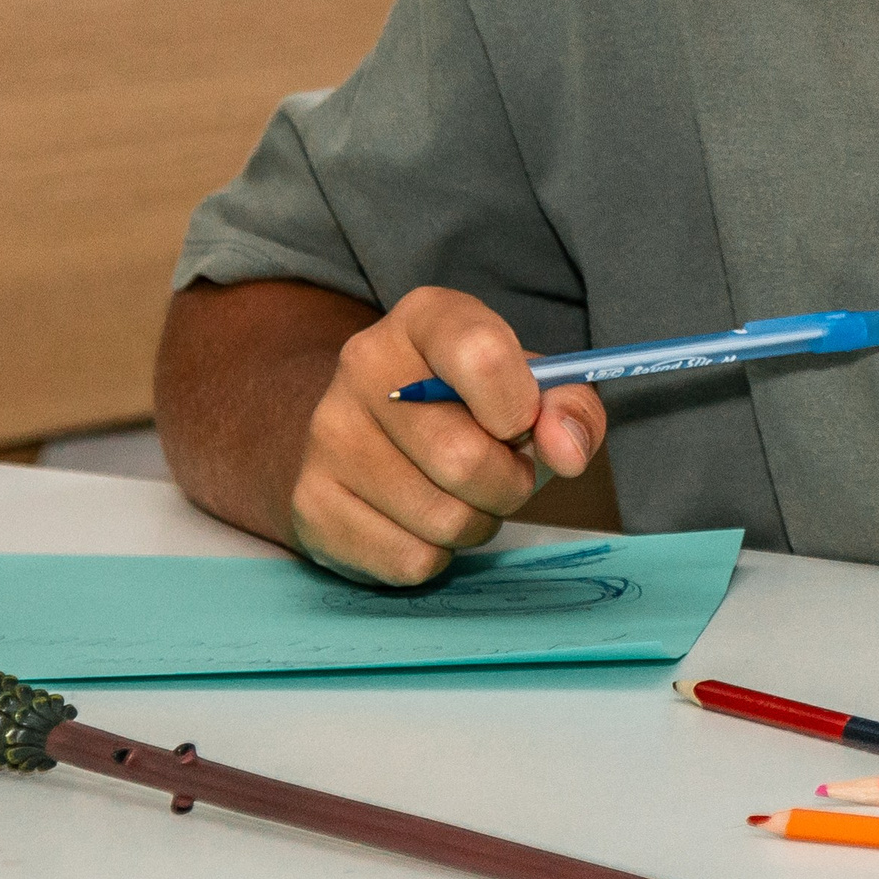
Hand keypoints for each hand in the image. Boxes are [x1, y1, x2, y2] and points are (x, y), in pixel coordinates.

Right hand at [286, 286, 605, 585]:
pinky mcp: (309, 503)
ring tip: (465, 496)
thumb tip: (568, 450)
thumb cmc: (467, 404)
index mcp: (427, 317)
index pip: (482, 355)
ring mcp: (328, 434)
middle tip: (506, 474)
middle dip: (510, 483)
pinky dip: (437, 555)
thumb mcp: (528, 384)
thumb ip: (569, 406)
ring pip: (442, 519)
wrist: (362, 430)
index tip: (524, 426)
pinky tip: (423, 520)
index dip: (520, 407)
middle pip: (465, 458)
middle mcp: (365, 365)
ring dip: (477, 522)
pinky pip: (409, 560)